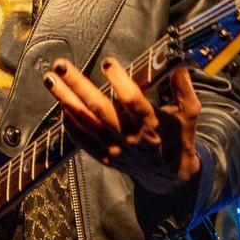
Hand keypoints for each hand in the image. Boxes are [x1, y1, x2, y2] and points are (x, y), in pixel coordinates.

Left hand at [44, 57, 201, 192]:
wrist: (169, 176)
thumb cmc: (179, 138)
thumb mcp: (189, 113)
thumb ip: (183, 89)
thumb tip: (179, 62)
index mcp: (150, 125)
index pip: (132, 101)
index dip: (119, 81)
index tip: (108, 63)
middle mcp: (128, 137)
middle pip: (99, 108)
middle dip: (78, 85)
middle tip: (61, 66)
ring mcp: (114, 149)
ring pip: (85, 122)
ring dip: (65, 99)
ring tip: (50, 80)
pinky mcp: (105, 157)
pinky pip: (82, 140)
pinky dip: (70, 124)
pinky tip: (60, 105)